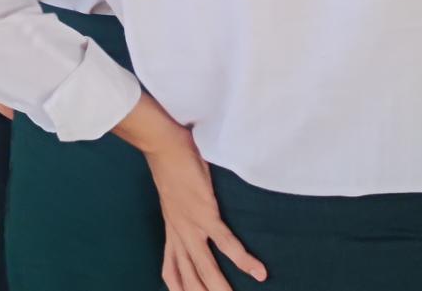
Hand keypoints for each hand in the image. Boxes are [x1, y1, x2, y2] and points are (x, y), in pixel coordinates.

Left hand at [115, 94, 265, 290]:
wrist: (163, 145)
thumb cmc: (171, 163)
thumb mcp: (172, 196)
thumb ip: (181, 211)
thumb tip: (194, 211)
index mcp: (171, 231)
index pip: (171, 270)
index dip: (179, 289)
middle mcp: (179, 233)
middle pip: (188, 277)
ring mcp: (191, 226)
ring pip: (205, 267)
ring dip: (220, 287)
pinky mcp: (204, 214)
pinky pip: (226, 244)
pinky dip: (243, 260)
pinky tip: (258, 271)